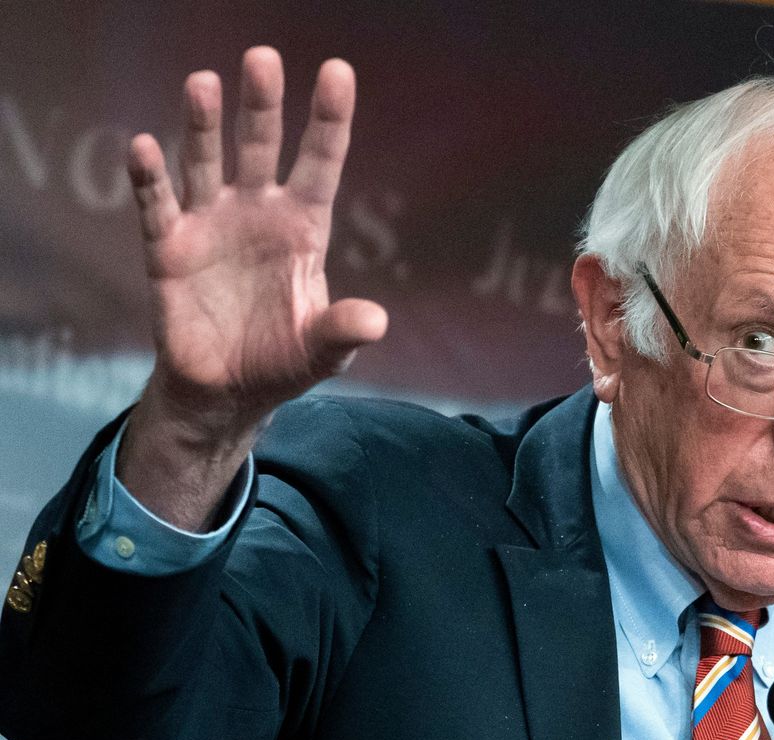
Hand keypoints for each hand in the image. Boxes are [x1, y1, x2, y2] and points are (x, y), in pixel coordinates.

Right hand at [118, 47, 386, 528]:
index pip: (320, 164)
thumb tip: (375, 321)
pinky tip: (143, 146)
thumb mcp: (322, 351)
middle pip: (260, 148)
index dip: (329, 120)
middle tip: (263, 58)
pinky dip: (150, 179)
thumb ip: (343, 331)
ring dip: (203, 126)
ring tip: (203, 83)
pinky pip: (158, 207)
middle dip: (262, 106)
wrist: (226, 393)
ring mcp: (211, 226)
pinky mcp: (169, 250)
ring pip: (206, 163)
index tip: (338, 72)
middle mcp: (256, 214)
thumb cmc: (283, 361)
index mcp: (303, 228)